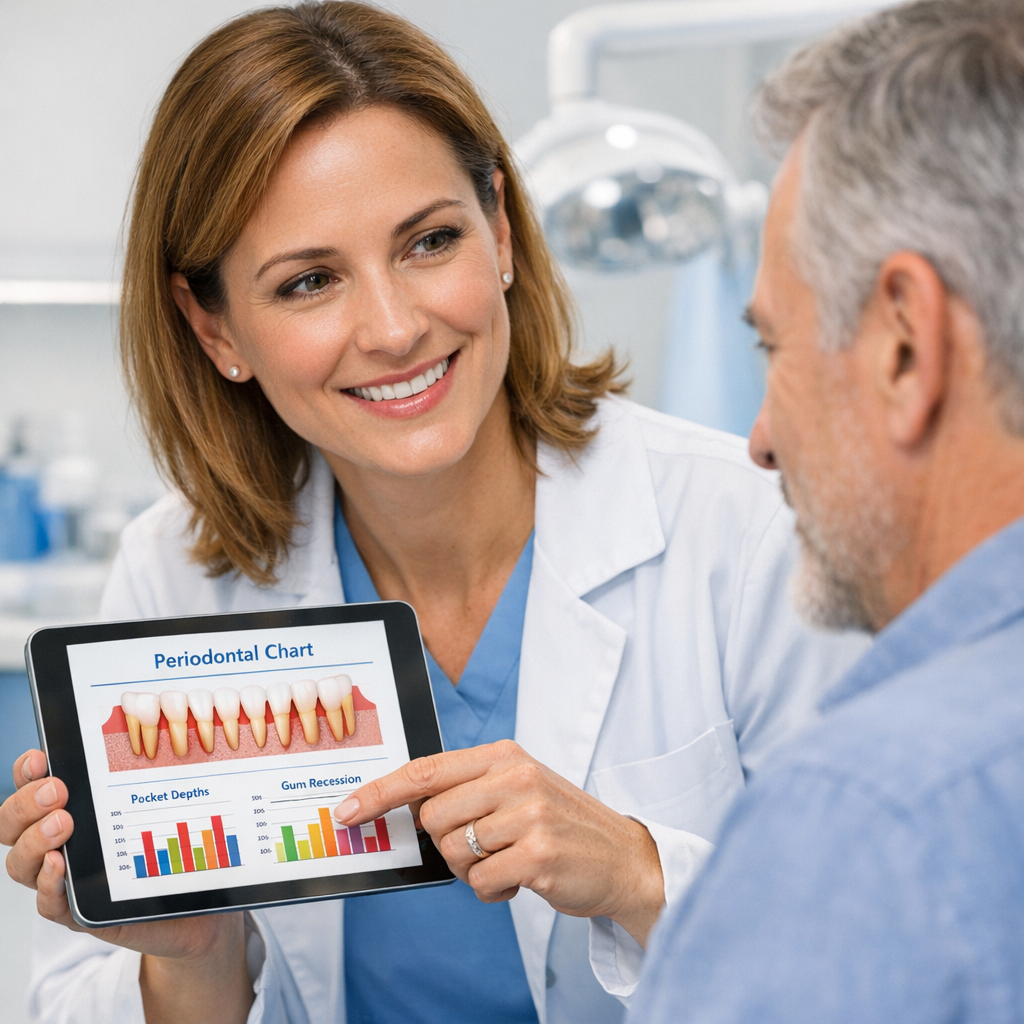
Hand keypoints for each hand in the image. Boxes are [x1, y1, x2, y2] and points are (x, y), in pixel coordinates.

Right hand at [1, 749, 253, 1023]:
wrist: (192, 906)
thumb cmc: (170, 846)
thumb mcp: (157, 805)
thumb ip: (147, 778)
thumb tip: (158, 740)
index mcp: (69, 807)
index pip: (30, 786)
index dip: (27, 771)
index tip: (42, 758)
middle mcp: (56, 841)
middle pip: (12, 824)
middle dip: (26, 804)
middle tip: (57, 792)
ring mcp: (64, 877)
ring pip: (20, 863)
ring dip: (35, 841)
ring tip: (63, 824)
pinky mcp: (77, 912)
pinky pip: (48, 902)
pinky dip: (50, 883)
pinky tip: (61, 865)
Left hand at [335, 739, 664, 945]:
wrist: (625, 858)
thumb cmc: (562, 824)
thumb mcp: (519, 788)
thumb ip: (469, 790)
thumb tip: (406, 810)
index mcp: (504, 755)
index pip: (425, 770)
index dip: (379, 792)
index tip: (346, 810)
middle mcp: (515, 777)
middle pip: (433, 818)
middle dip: (446, 843)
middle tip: (484, 846)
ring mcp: (529, 814)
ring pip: (452, 852)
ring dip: (473, 869)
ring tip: (510, 859)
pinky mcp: (538, 854)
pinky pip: (479, 882)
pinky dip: (492, 890)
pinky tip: (521, 879)